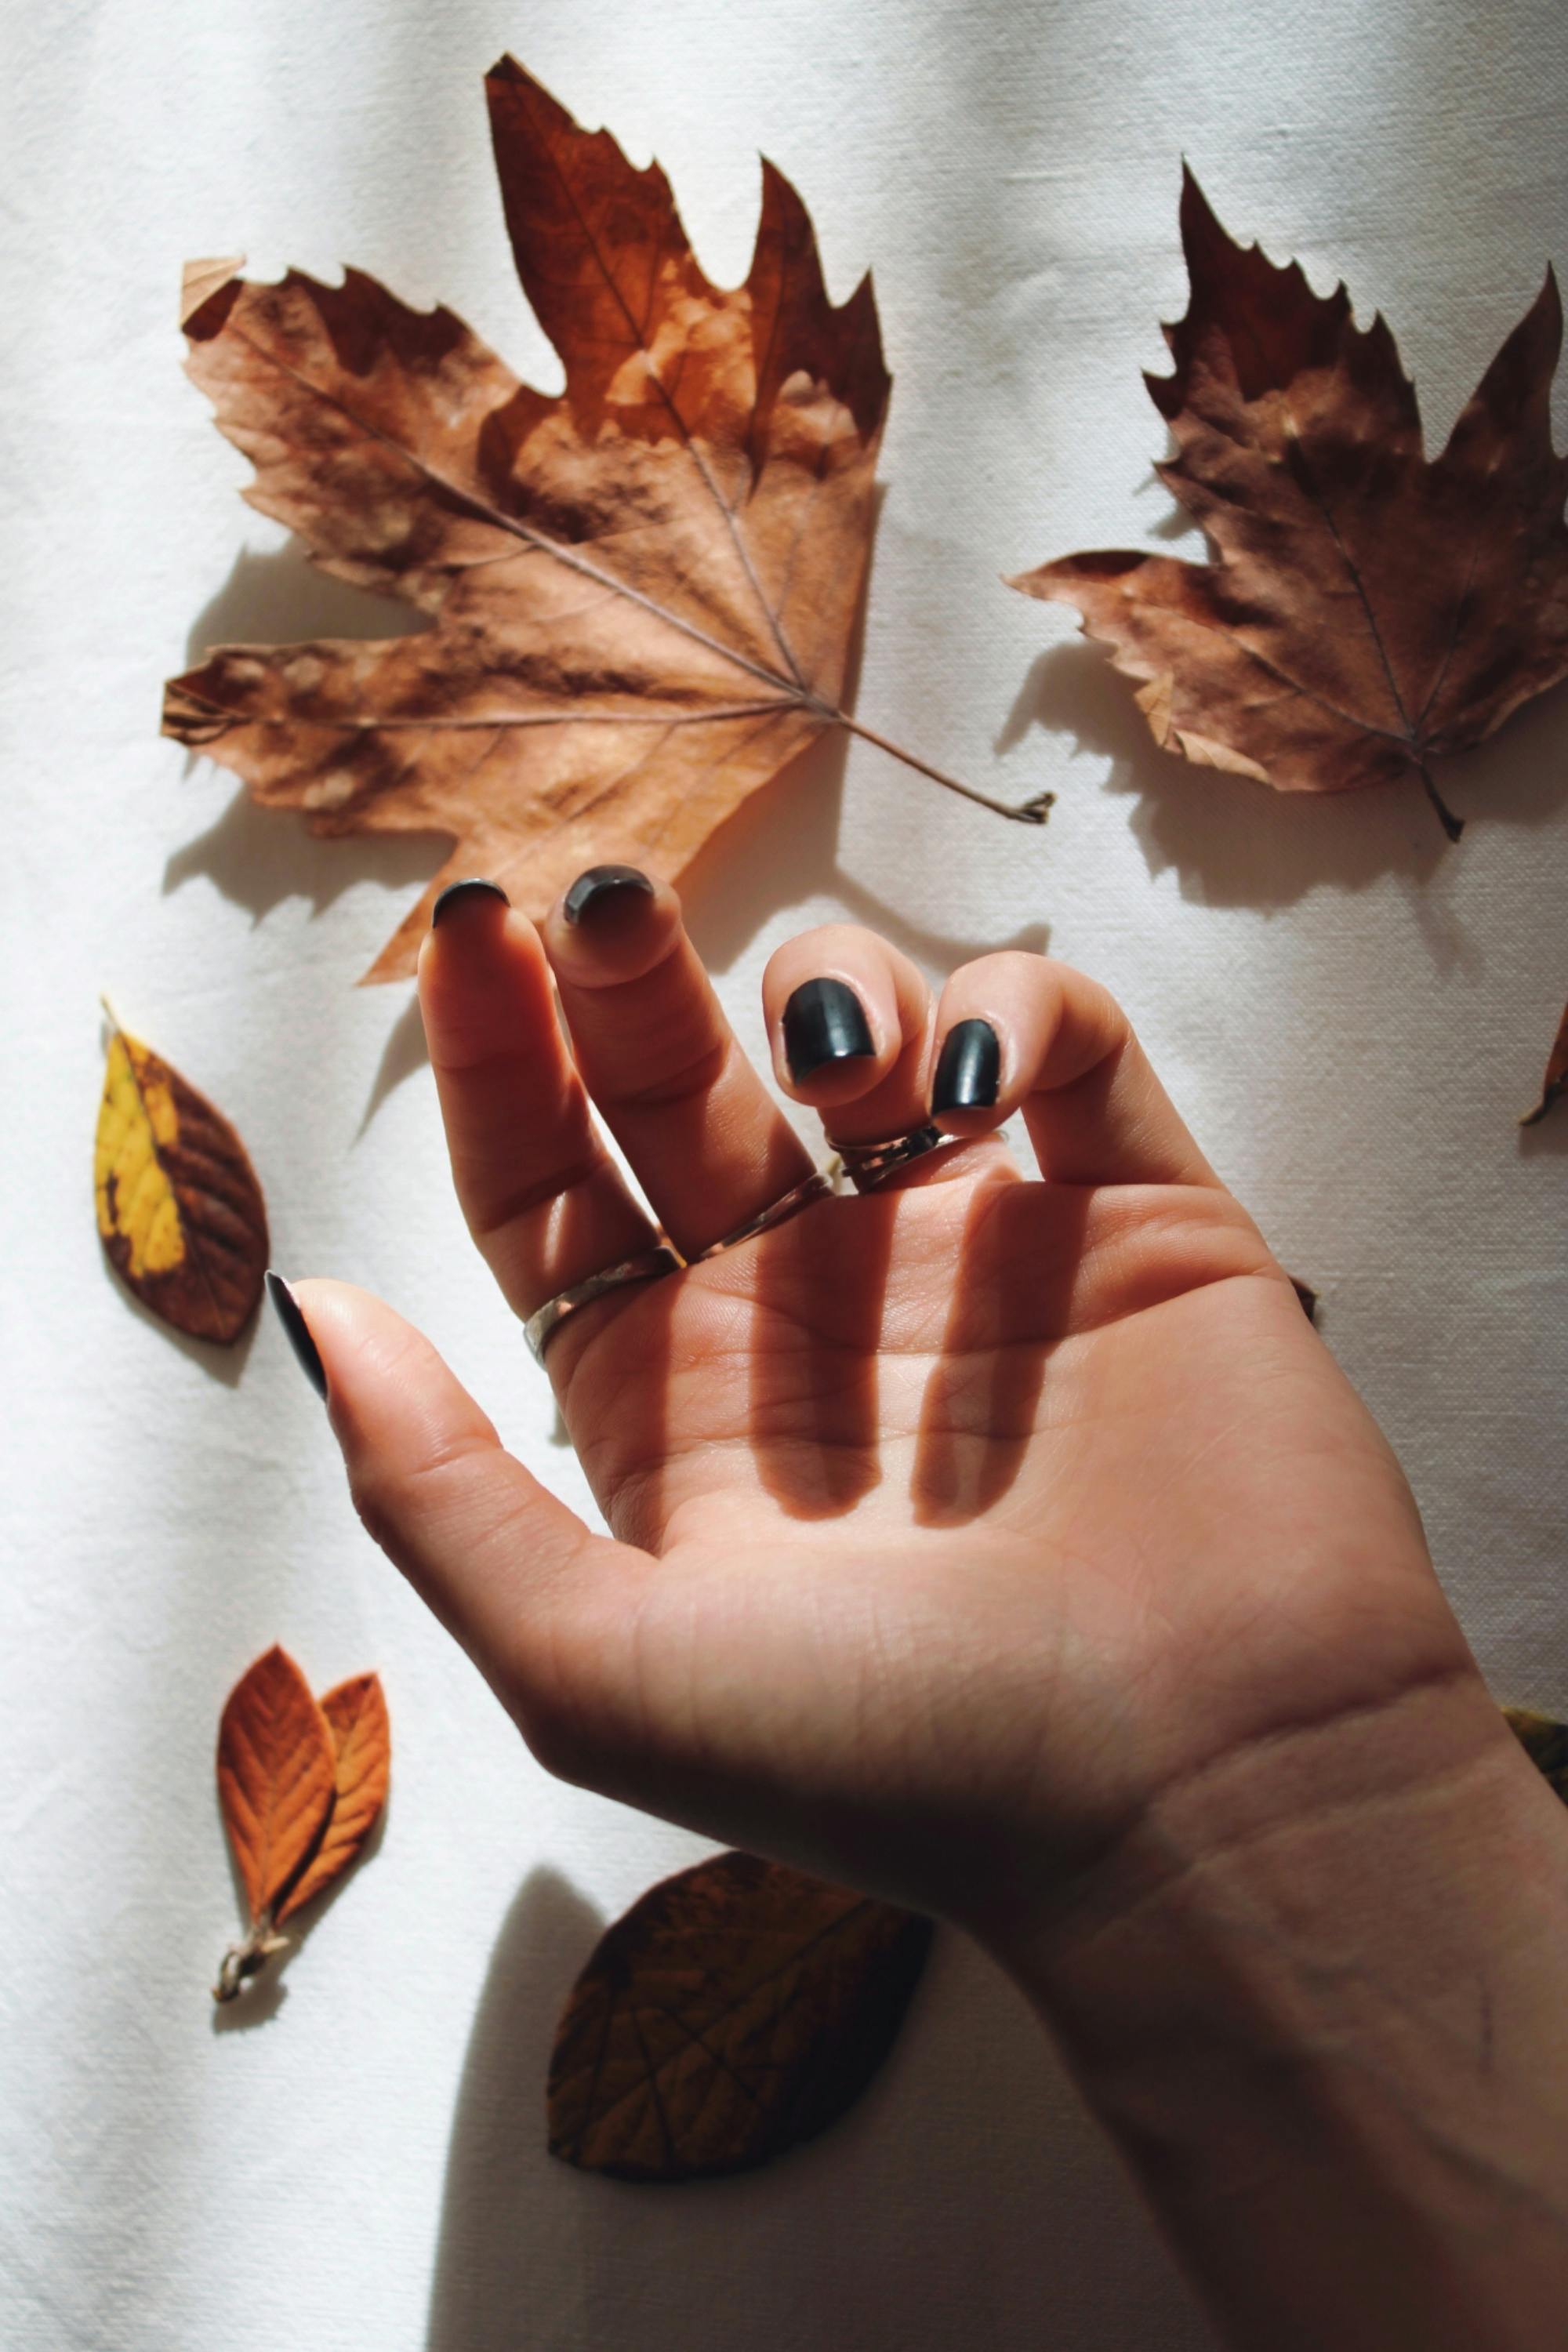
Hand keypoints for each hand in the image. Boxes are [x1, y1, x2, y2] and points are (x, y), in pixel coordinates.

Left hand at [288, 868, 1475, 1946]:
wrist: (1199, 1798)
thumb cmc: (897, 1760)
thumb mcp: (598, 1670)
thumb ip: (435, 1492)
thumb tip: (313, 1306)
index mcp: (676, 1391)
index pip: (547, 1179)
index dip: (495, 1053)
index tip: (464, 923)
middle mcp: (809, 1304)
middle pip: (682, 1077)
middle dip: (630, 975)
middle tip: (604, 896)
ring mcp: (974, 1247)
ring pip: (871, 1031)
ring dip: (831, 992)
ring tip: (835, 1066)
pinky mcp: (1131, 1210)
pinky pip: (1063, 1041)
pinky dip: (1009, 1012)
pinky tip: (972, 1090)